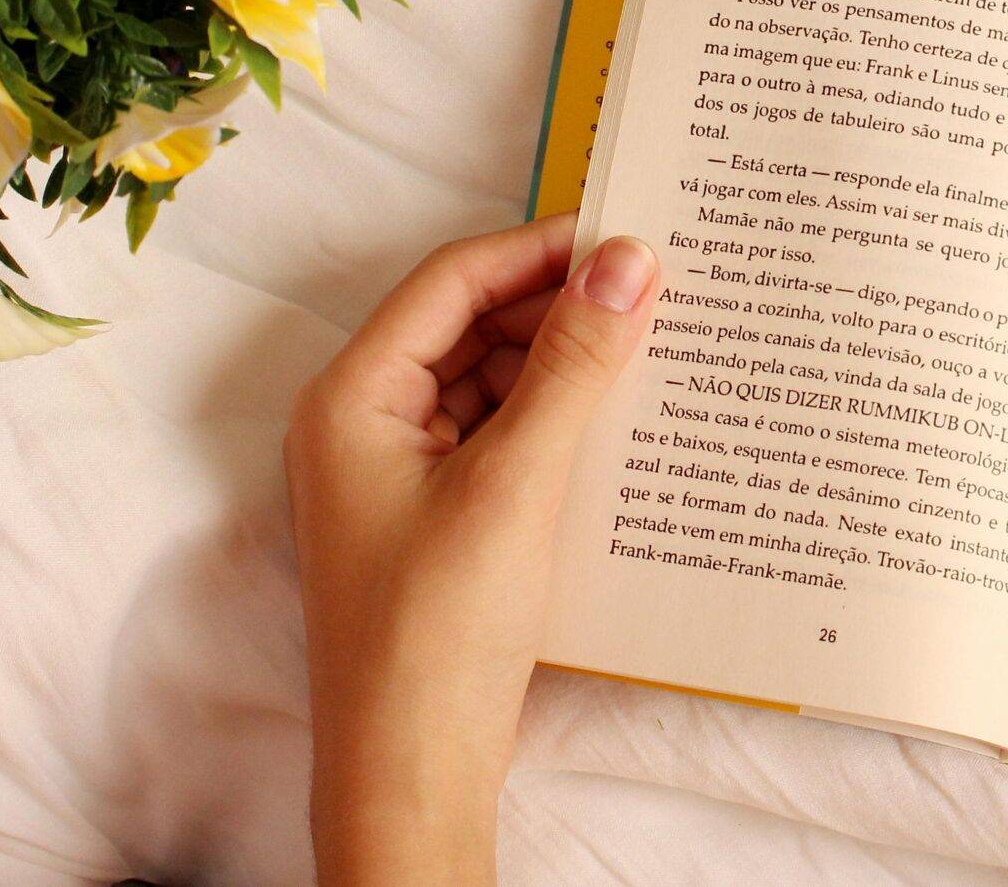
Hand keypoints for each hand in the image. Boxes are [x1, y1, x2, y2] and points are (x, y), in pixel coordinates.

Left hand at [285, 212, 658, 886]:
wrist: (412, 773)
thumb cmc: (437, 631)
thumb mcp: (517, 482)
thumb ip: (573, 365)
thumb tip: (628, 262)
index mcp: (351, 397)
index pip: (451, 280)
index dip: (539, 250)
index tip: (627, 235)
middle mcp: (364, 422)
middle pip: (470, 324)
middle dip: (559, 305)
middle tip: (656, 287)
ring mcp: (399, 472)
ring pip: (490, 379)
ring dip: (563, 362)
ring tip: (653, 344)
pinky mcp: (437, 517)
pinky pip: (501, 434)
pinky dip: (556, 417)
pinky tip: (621, 418)